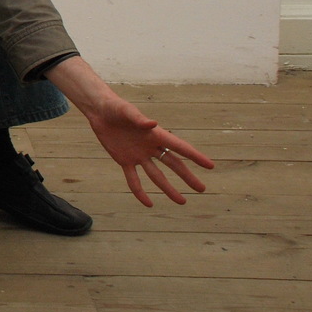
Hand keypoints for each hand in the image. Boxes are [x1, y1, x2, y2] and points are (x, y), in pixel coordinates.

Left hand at [81, 92, 214, 206]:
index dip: (195, 156)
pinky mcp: (124, 160)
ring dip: (168, 189)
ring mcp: (138, 155)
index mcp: (156, 134)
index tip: (210, 166)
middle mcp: (150, 146)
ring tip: (182, 201)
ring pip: (156, 175)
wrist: (100, 111)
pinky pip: (133, 179)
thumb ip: (139, 119)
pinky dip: (139, 192)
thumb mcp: (126, 111)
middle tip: (201, 189)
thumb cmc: (116, 107)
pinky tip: (148, 203)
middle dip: (187, 177)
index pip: (179, 147)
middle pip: (172, 164)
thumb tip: (153, 124)